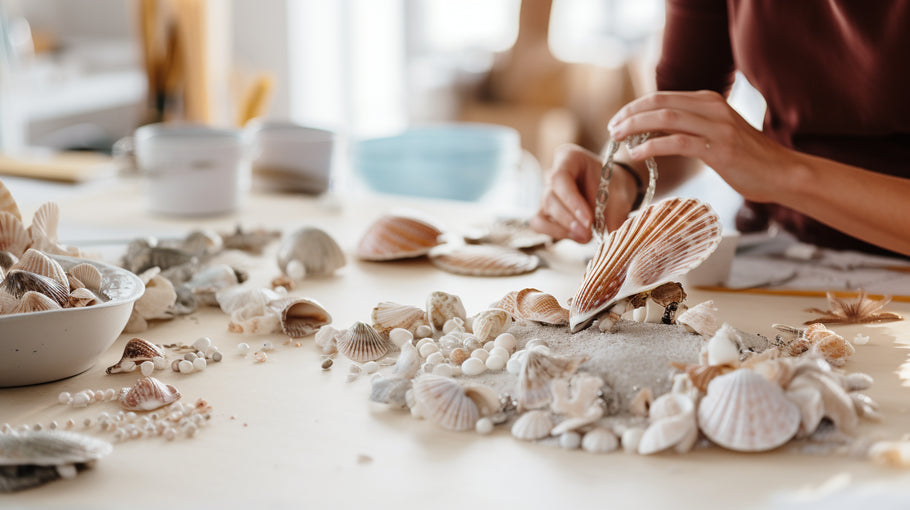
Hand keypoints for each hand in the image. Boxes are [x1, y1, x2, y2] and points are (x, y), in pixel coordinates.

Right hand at [530, 144, 638, 242]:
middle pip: (550, 197)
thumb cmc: (614, 187)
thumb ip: (614, 214)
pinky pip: (540, 224)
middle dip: (569, 219)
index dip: (572, 201)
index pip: (560, 177)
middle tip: (589, 233)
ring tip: (586, 236)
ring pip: (543, 212)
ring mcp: (546, 194)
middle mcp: (552, 174)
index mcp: (569, 158)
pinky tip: (577, 236)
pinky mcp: (544, 212)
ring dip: (564, 228)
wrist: (614, 192)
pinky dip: (557, 233)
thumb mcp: (620, 196)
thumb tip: (610, 236)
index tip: (589, 220)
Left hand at [608, 90, 793, 203]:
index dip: (635, 107)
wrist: (781, 173)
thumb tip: (656, 128)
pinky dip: (652, 146)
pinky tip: (636, 154)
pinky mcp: (718, 149)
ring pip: (665, 118)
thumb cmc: (747, 159)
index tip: (618, 120)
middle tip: (611, 129)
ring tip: (618, 139)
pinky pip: (677, 142)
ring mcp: (716, 127)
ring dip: (635, 127)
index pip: (662, 96)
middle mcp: (712, 107)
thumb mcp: (716, 133)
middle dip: (630, 114)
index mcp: (709, 101)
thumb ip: (691, 126)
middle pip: (659, 102)